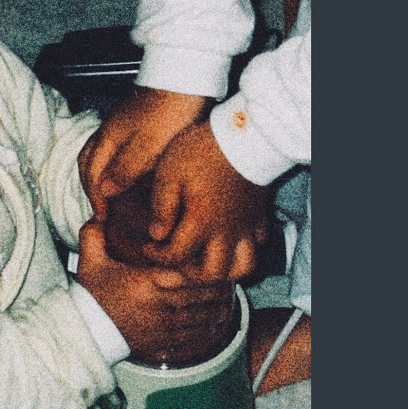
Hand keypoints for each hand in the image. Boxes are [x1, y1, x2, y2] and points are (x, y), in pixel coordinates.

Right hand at [77, 222, 232, 364]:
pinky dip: (207, 329)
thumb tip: (98, 215)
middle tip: (228, 280)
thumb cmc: (90, 296)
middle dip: (217, 290)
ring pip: (200, 318)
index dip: (204, 271)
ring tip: (226, 300)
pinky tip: (214, 322)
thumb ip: (93, 236)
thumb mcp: (89, 263)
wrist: (85, 332)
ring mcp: (162, 328)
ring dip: (216, 309)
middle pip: (199, 297)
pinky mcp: (162, 344)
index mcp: (146, 283)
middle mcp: (159, 306)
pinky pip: (193, 337)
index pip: (186, 276)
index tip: (212, 263)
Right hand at [79, 89, 209, 220]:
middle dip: (91, 187)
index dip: (96, 198)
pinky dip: (115, 163)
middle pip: (89, 162)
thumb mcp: (150, 144)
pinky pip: (116, 147)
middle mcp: (110, 129)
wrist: (189, 74)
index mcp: (109, 136)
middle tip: (102, 208)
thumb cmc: (173, 108)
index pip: (91, 173)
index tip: (104, 218)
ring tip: (112, 194)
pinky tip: (132, 171)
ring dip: (101, 174)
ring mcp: (123, 122)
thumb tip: (104, 191)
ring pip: (101, 153)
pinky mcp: (138, 119)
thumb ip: (126, 168)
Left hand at [142, 121, 270, 284]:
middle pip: (212, 274)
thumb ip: (161, 207)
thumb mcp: (169, 173)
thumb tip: (155, 234)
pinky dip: (244, 249)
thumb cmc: (202, 150)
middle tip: (177, 260)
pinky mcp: (259, 215)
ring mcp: (247, 225)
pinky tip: (229, 239)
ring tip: (204, 259)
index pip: (176, 257)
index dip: (157, 257)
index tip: (148, 247)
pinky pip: (258, 244)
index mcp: (201, 222)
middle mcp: (226, 231)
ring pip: (242, 267)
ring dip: (223, 271)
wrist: (246, 133)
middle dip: (190, 275)